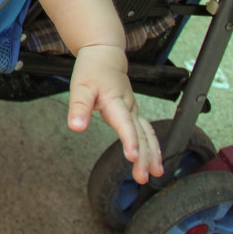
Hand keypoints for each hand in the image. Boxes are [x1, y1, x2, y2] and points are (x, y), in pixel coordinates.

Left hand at [67, 44, 162, 184]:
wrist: (105, 56)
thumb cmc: (92, 71)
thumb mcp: (80, 87)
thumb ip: (78, 108)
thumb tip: (76, 127)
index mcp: (116, 100)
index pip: (125, 123)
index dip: (130, 140)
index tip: (133, 157)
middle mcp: (129, 107)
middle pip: (140, 133)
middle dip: (144, 156)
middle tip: (142, 176)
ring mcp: (134, 110)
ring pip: (148, 134)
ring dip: (153, 154)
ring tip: (156, 174)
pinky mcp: (134, 113)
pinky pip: (148, 132)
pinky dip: (154, 147)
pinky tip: (156, 161)